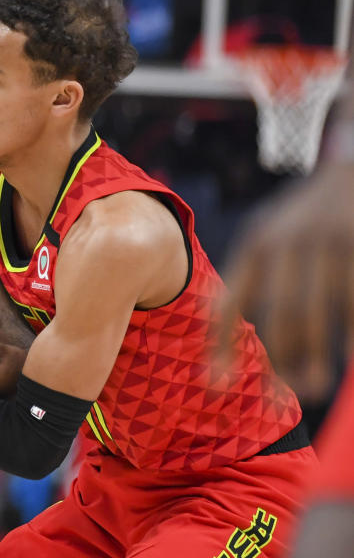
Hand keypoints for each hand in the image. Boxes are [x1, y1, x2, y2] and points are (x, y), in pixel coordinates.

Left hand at [219, 165, 353, 402]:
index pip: (230, 303)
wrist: (349, 165)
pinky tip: (347, 357)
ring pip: (315, 312)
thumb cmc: (304, 215)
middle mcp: (284, 247)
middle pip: (277, 314)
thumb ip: (249, 274)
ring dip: (314, 355)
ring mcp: (324, 245)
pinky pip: (351, 302)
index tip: (216, 384)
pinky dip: (349, 333)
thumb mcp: (268, 233)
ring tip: (313, 386)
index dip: (220, 345)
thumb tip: (219, 319)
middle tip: (287, 392)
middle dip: (281, 358)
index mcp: (255, 246)